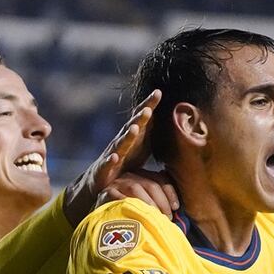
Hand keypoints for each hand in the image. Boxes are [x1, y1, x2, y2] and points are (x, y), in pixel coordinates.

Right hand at [62, 90, 161, 224]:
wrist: (100, 181)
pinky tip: (114, 157)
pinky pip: (107, 165)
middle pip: (131, 127)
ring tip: (134, 129)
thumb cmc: (125, 162)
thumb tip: (174, 119)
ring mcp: (112, 155)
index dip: (149, 105)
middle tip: (148, 109)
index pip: (141, 118)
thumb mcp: (142, 146)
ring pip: (120, 144)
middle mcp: (121, 142)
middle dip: (139, 118)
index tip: (158, 92)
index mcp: (133, 137)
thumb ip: (152, 132)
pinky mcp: (104, 170)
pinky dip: (110, 161)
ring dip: (127, 136)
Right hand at [97, 168, 178, 218]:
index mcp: (142, 175)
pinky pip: (119, 197)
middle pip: (151, 184)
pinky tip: (137, 214)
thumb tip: (176, 210)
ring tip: (154, 217)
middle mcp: (131, 176)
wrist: (101, 215)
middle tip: (167, 218)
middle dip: (162, 201)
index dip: (170, 193)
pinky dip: (129, 204)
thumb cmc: (127, 212)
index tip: (176, 207)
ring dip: (148, 204)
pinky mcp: (106, 193)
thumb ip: (157, 202)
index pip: (160, 179)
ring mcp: (118, 183)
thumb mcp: (143, 203)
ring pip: (136, 188)